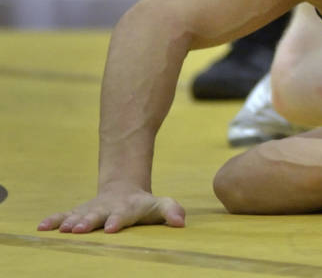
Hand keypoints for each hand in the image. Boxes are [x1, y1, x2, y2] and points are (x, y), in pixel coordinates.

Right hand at [37, 183, 185, 233]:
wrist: (124, 190)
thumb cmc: (144, 204)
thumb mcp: (161, 205)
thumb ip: (171, 210)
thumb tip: (181, 222)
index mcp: (128, 207)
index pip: (123, 214)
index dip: (117, 220)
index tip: (111, 227)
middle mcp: (107, 208)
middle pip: (97, 214)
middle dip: (88, 221)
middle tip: (78, 229)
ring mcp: (91, 209)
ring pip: (78, 214)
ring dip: (69, 221)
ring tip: (61, 229)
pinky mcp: (78, 212)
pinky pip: (63, 215)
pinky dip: (53, 220)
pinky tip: (41, 227)